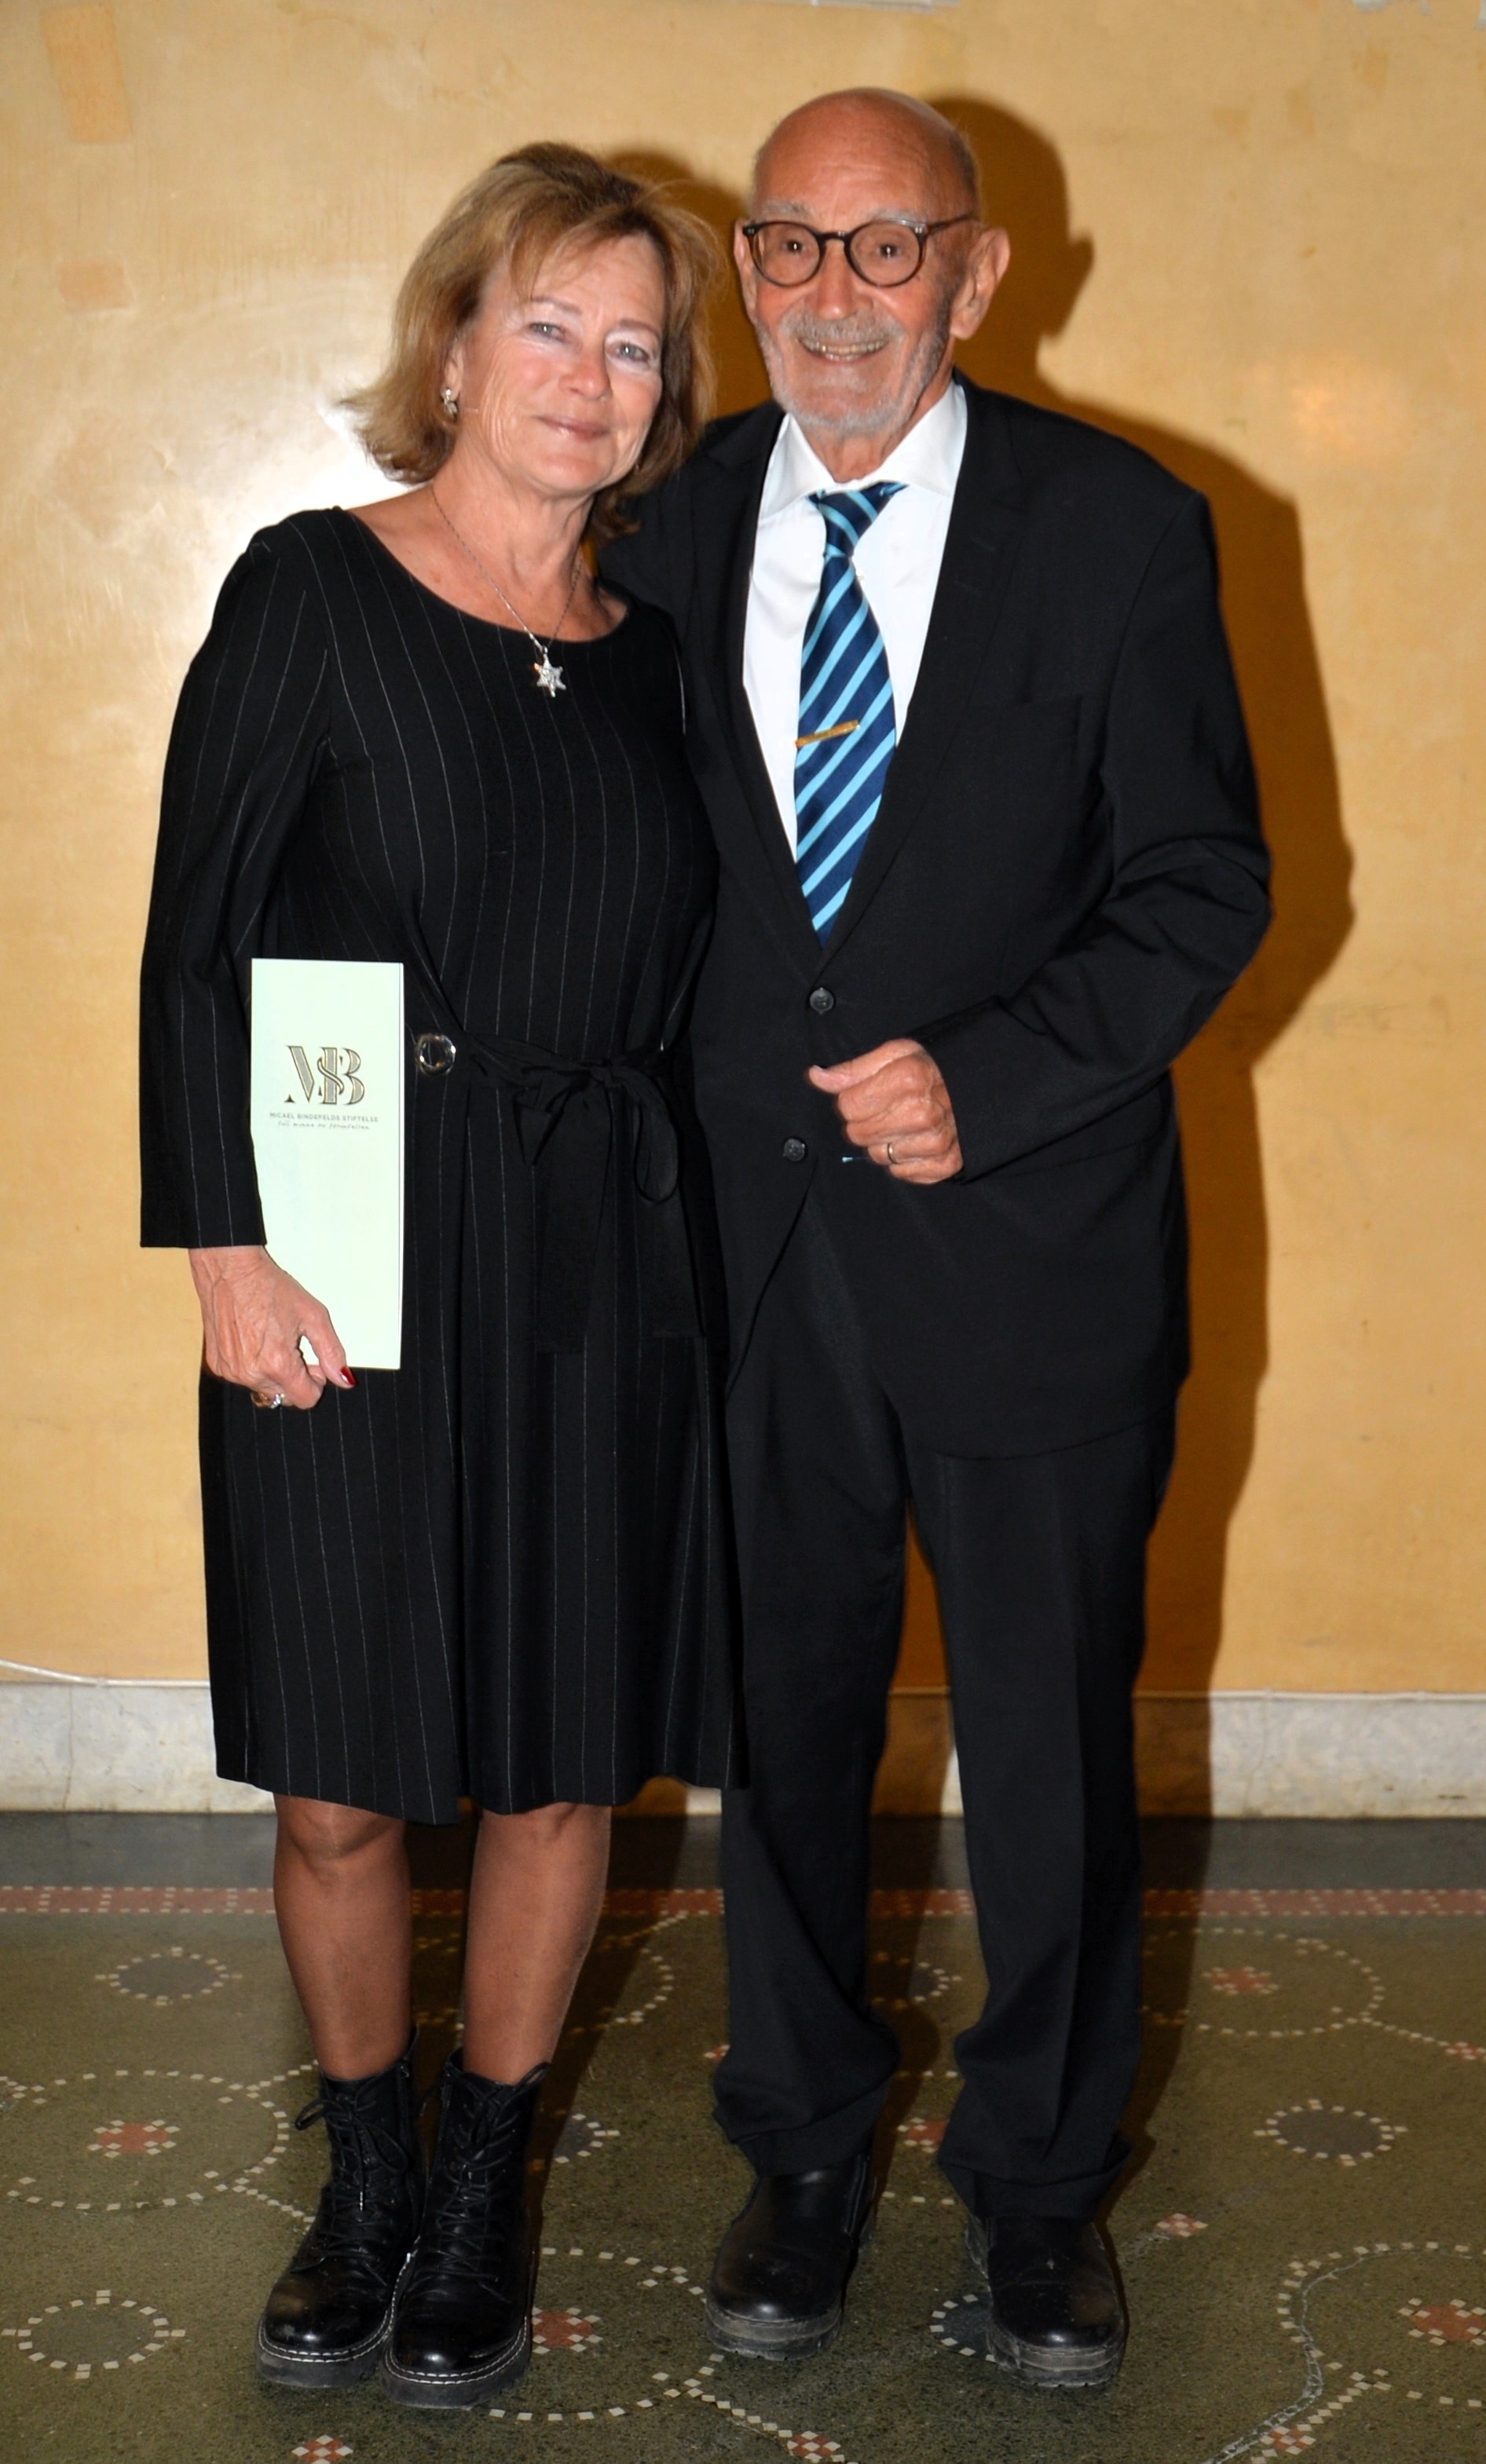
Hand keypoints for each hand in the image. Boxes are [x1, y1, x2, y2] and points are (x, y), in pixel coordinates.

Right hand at [188, 1246, 353, 1409]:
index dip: (316, 1383)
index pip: (305, 1399)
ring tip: (272, 1339)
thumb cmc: (269, 1287)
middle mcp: (251, 1374)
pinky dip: (253, 1366)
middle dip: (295, 1378)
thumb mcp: (312, 1315)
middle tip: (294, 1347)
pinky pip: (243, 1378)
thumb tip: (344, 1380)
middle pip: (285, 1396)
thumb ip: (331, 1352)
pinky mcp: (217, 1364)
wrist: (230, 1270)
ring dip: (273, 1374)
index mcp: (277, 1364)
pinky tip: (254, 1339)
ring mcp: (230, 1371)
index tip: (313, 1364)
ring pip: (264, 1389)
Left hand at [808, 1039, 962, 1184]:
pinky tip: (917, 1140)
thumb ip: (853, 1069)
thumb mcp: (896, 1054)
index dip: (853, 1099)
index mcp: (907, 1080)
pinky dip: (904, 1159)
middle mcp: (922, 1114)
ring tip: (906, 1123)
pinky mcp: (945, 1164)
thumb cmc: (934, 1069)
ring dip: (885, 1142)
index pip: (846, 1106)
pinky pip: (900, 1172)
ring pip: (877, 1156)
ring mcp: (935, 1142)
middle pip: (857, 1134)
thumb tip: (816, 1077)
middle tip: (889, 1108)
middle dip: (866, 1122)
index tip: (870, 1092)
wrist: (981, 1089)